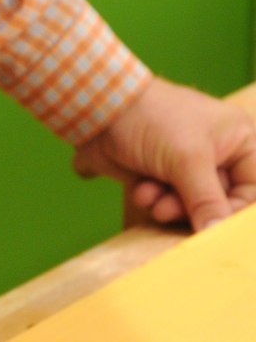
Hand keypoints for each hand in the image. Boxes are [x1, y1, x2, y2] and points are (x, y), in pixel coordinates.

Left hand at [72, 77, 255, 231]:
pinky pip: (168, 202)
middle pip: (221, 202)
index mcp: (239, 139)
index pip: (253, 189)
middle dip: (192, 208)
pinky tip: (140, 188)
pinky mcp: (162, 175)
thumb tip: (220, 233)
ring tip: (151, 196)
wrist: (100, 109)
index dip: (235, 210)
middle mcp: (219, 153)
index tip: (213, 227)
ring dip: (169, 206)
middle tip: (168, 208)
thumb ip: (206, 200)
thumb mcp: (187, 159)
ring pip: (192, 206)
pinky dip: (153, 199)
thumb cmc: (152, 119)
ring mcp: (188, 165)